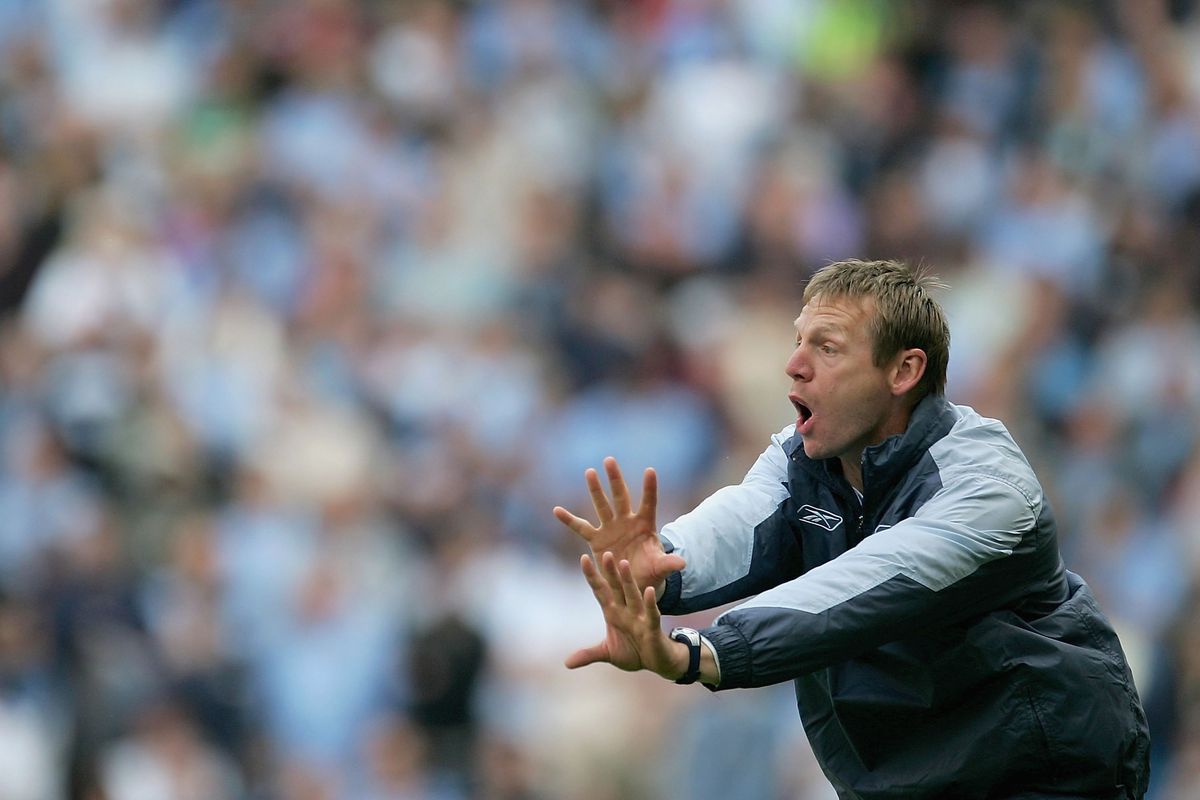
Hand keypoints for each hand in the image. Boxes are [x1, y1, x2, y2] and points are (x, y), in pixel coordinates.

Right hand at [553, 457, 684, 596]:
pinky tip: (556, 510)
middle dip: (615, 479)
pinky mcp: (597, 539)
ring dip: (595, 490)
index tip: (650, 470)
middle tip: (609, 460)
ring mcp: (610, 528)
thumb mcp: (659, 568)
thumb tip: (682, 563)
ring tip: (590, 472)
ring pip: (602, 505)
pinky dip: (569, 520)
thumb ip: (668, 564)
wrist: (633, 581)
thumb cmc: (650, 571)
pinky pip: (580, 527)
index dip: (649, 488)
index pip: (649, 503)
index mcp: (645, 525)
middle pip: (621, 497)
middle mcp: (627, 521)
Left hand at [565, 551, 687, 678]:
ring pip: (633, 595)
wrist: (657, 662)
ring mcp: (639, 617)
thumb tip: (566, 663)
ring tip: (623, 563)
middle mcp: (626, 610)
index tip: (583, 558)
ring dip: (628, 580)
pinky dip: (651, 603)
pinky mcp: (652, 627)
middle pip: (616, 588)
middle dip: (610, 572)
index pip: (601, 591)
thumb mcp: (607, 653)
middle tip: (604, 553)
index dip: (592, 576)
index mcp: (614, 612)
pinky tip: (649, 590)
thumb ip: (588, 655)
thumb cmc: (634, 652)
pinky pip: (652, 613)